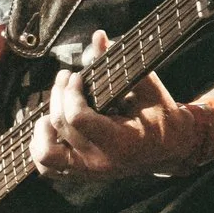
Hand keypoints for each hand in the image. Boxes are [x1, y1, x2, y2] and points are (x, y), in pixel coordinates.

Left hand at [27, 30, 204, 182]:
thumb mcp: (149, 89)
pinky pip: (47, 167)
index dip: (71, 92)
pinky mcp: (80, 174)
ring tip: (56, 106)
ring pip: (45, 153)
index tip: (76, 75)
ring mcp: (88, 172)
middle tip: (66, 77)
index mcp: (121, 142)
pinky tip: (49, 125)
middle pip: (61, 126)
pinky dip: (41, 145)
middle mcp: (100, 161)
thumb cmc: (162, 116)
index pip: (78, 118)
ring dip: (42, 126)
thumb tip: (98, 38)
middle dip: (58, 95)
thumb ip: (121, 65)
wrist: (172, 149)